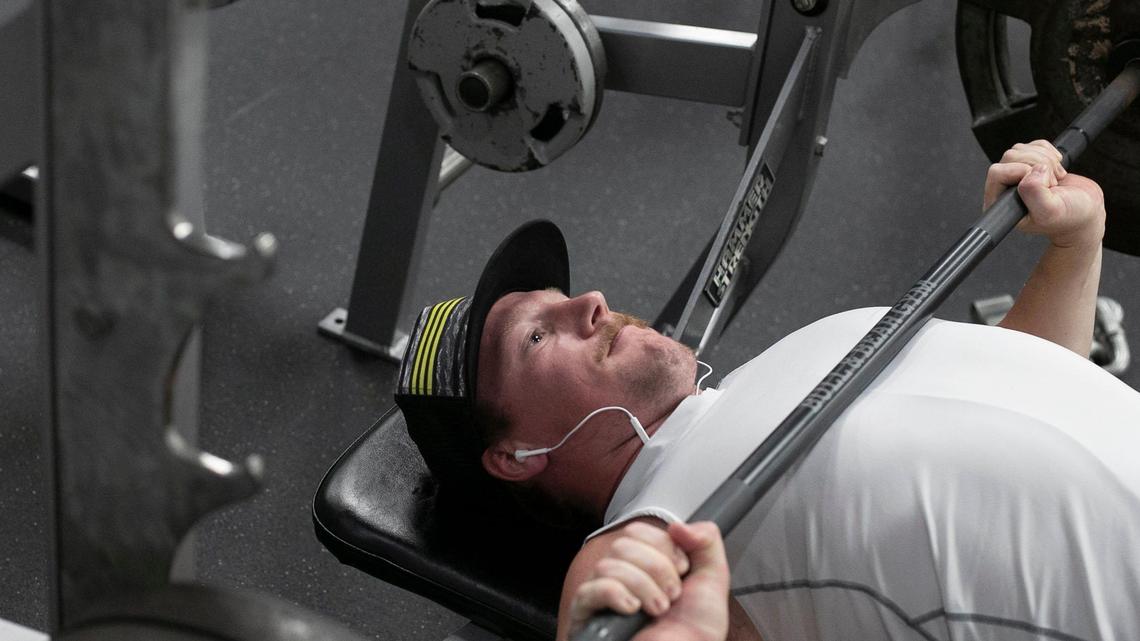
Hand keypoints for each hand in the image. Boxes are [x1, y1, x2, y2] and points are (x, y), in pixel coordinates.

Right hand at [568, 521, 729, 640]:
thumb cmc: (692, 637)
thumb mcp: (712, 583)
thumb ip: (707, 543)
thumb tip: (678, 525)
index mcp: (646, 566)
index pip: (638, 531)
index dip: (664, 546)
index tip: (682, 569)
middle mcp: (621, 577)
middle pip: (624, 543)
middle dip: (657, 568)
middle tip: (671, 596)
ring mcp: (601, 597)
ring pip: (609, 564)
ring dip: (643, 586)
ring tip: (657, 610)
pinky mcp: (587, 617)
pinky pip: (591, 590)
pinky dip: (616, 594)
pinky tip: (632, 610)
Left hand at [984, 140, 1105, 248]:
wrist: (1086, 209)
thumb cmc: (1068, 216)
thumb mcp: (1050, 210)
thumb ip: (1034, 193)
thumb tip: (1031, 170)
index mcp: (1001, 204)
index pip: (997, 172)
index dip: (1022, 172)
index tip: (1043, 185)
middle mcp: (1005, 188)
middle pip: (1011, 156)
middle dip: (1037, 164)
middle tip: (1051, 183)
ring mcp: (1017, 174)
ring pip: (1022, 149)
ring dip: (1045, 160)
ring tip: (1054, 179)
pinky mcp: (1031, 163)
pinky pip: (1034, 145)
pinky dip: (1050, 153)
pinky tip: (1056, 170)